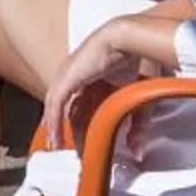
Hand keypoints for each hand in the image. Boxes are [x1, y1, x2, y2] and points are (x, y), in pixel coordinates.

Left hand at [41, 20, 150, 151]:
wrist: (133, 39)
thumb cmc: (142, 60)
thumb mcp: (140, 100)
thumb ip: (137, 126)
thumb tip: (137, 151)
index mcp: (100, 78)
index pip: (90, 107)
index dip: (90, 128)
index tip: (92, 147)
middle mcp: (82, 76)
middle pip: (75, 110)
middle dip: (77, 134)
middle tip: (79, 155)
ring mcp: (72, 75)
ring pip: (61, 108)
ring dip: (61, 131)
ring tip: (62, 151)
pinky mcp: (66, 77)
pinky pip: (55, 104)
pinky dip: (54, 122)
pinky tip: (54, 139)